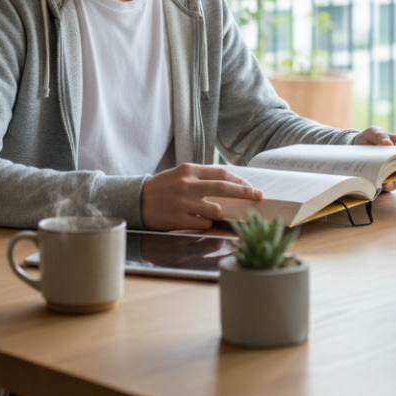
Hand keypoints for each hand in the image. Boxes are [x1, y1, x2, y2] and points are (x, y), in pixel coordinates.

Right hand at [140, 163, 262, 230]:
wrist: (135, 200)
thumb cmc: (162, 188)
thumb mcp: (180, 175)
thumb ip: (201, 178)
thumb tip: (229, 184)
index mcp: (190, 170)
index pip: (222, 174)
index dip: (240, 181)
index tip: (252, 187)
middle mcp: (188, 184)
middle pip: (224, 188)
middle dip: (245, 192)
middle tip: (259, 197)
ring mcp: (183, 202)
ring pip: (215, 210)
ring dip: (219, 213)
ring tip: (211, 214)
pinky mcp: (178, 219)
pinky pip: (203, 224)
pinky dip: (205, 224)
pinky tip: (195, 221)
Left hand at [353, 126, 395, 191]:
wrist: (357, 148)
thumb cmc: (369, 138)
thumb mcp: (373, 132)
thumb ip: (380, 136)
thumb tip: (388, 144)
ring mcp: (394, 169)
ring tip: (388, 177)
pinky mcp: (387, 178)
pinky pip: (392, 185)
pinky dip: (389, 186)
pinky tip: (383, 183)